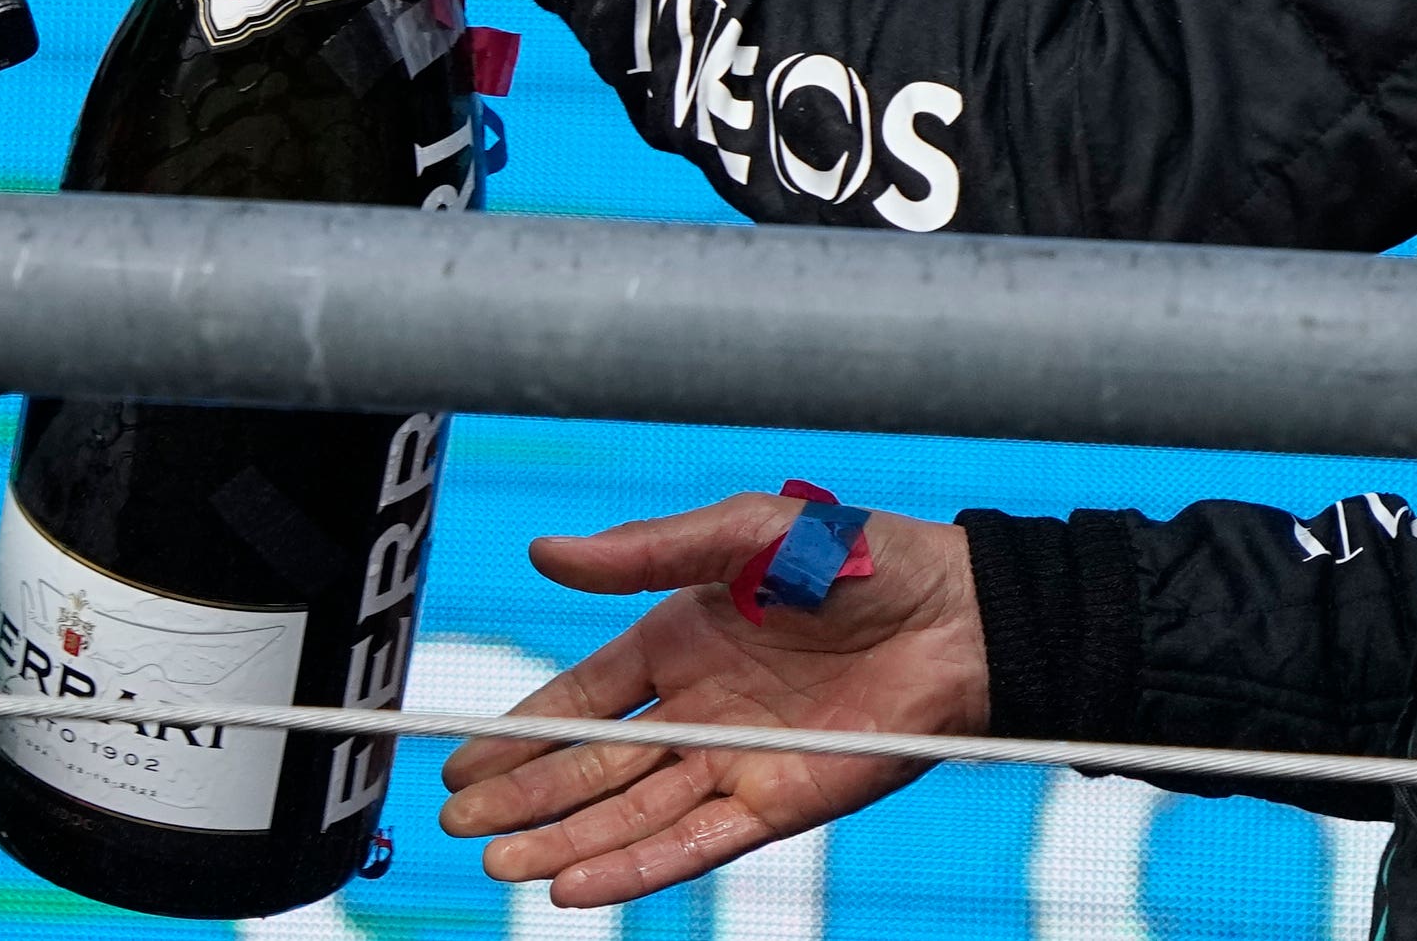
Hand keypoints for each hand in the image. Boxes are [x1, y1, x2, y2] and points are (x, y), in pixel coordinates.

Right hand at [436, 495, 984, 908]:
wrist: (960, 614)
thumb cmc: (856, 557)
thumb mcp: (739, 533)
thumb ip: (641, 552)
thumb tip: (542, 553)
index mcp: (677, 642)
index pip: (578, 698)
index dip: (518, 732)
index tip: (458, 761)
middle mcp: (697, 712)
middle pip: (590, 767)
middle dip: (523, 796)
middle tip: (456, 824)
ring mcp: (736, 764)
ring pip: (630, 815)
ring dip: (564, 841)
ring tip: (498, 863)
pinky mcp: (781, 805)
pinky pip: (695, 843)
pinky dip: (635, 868)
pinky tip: (575, 884)